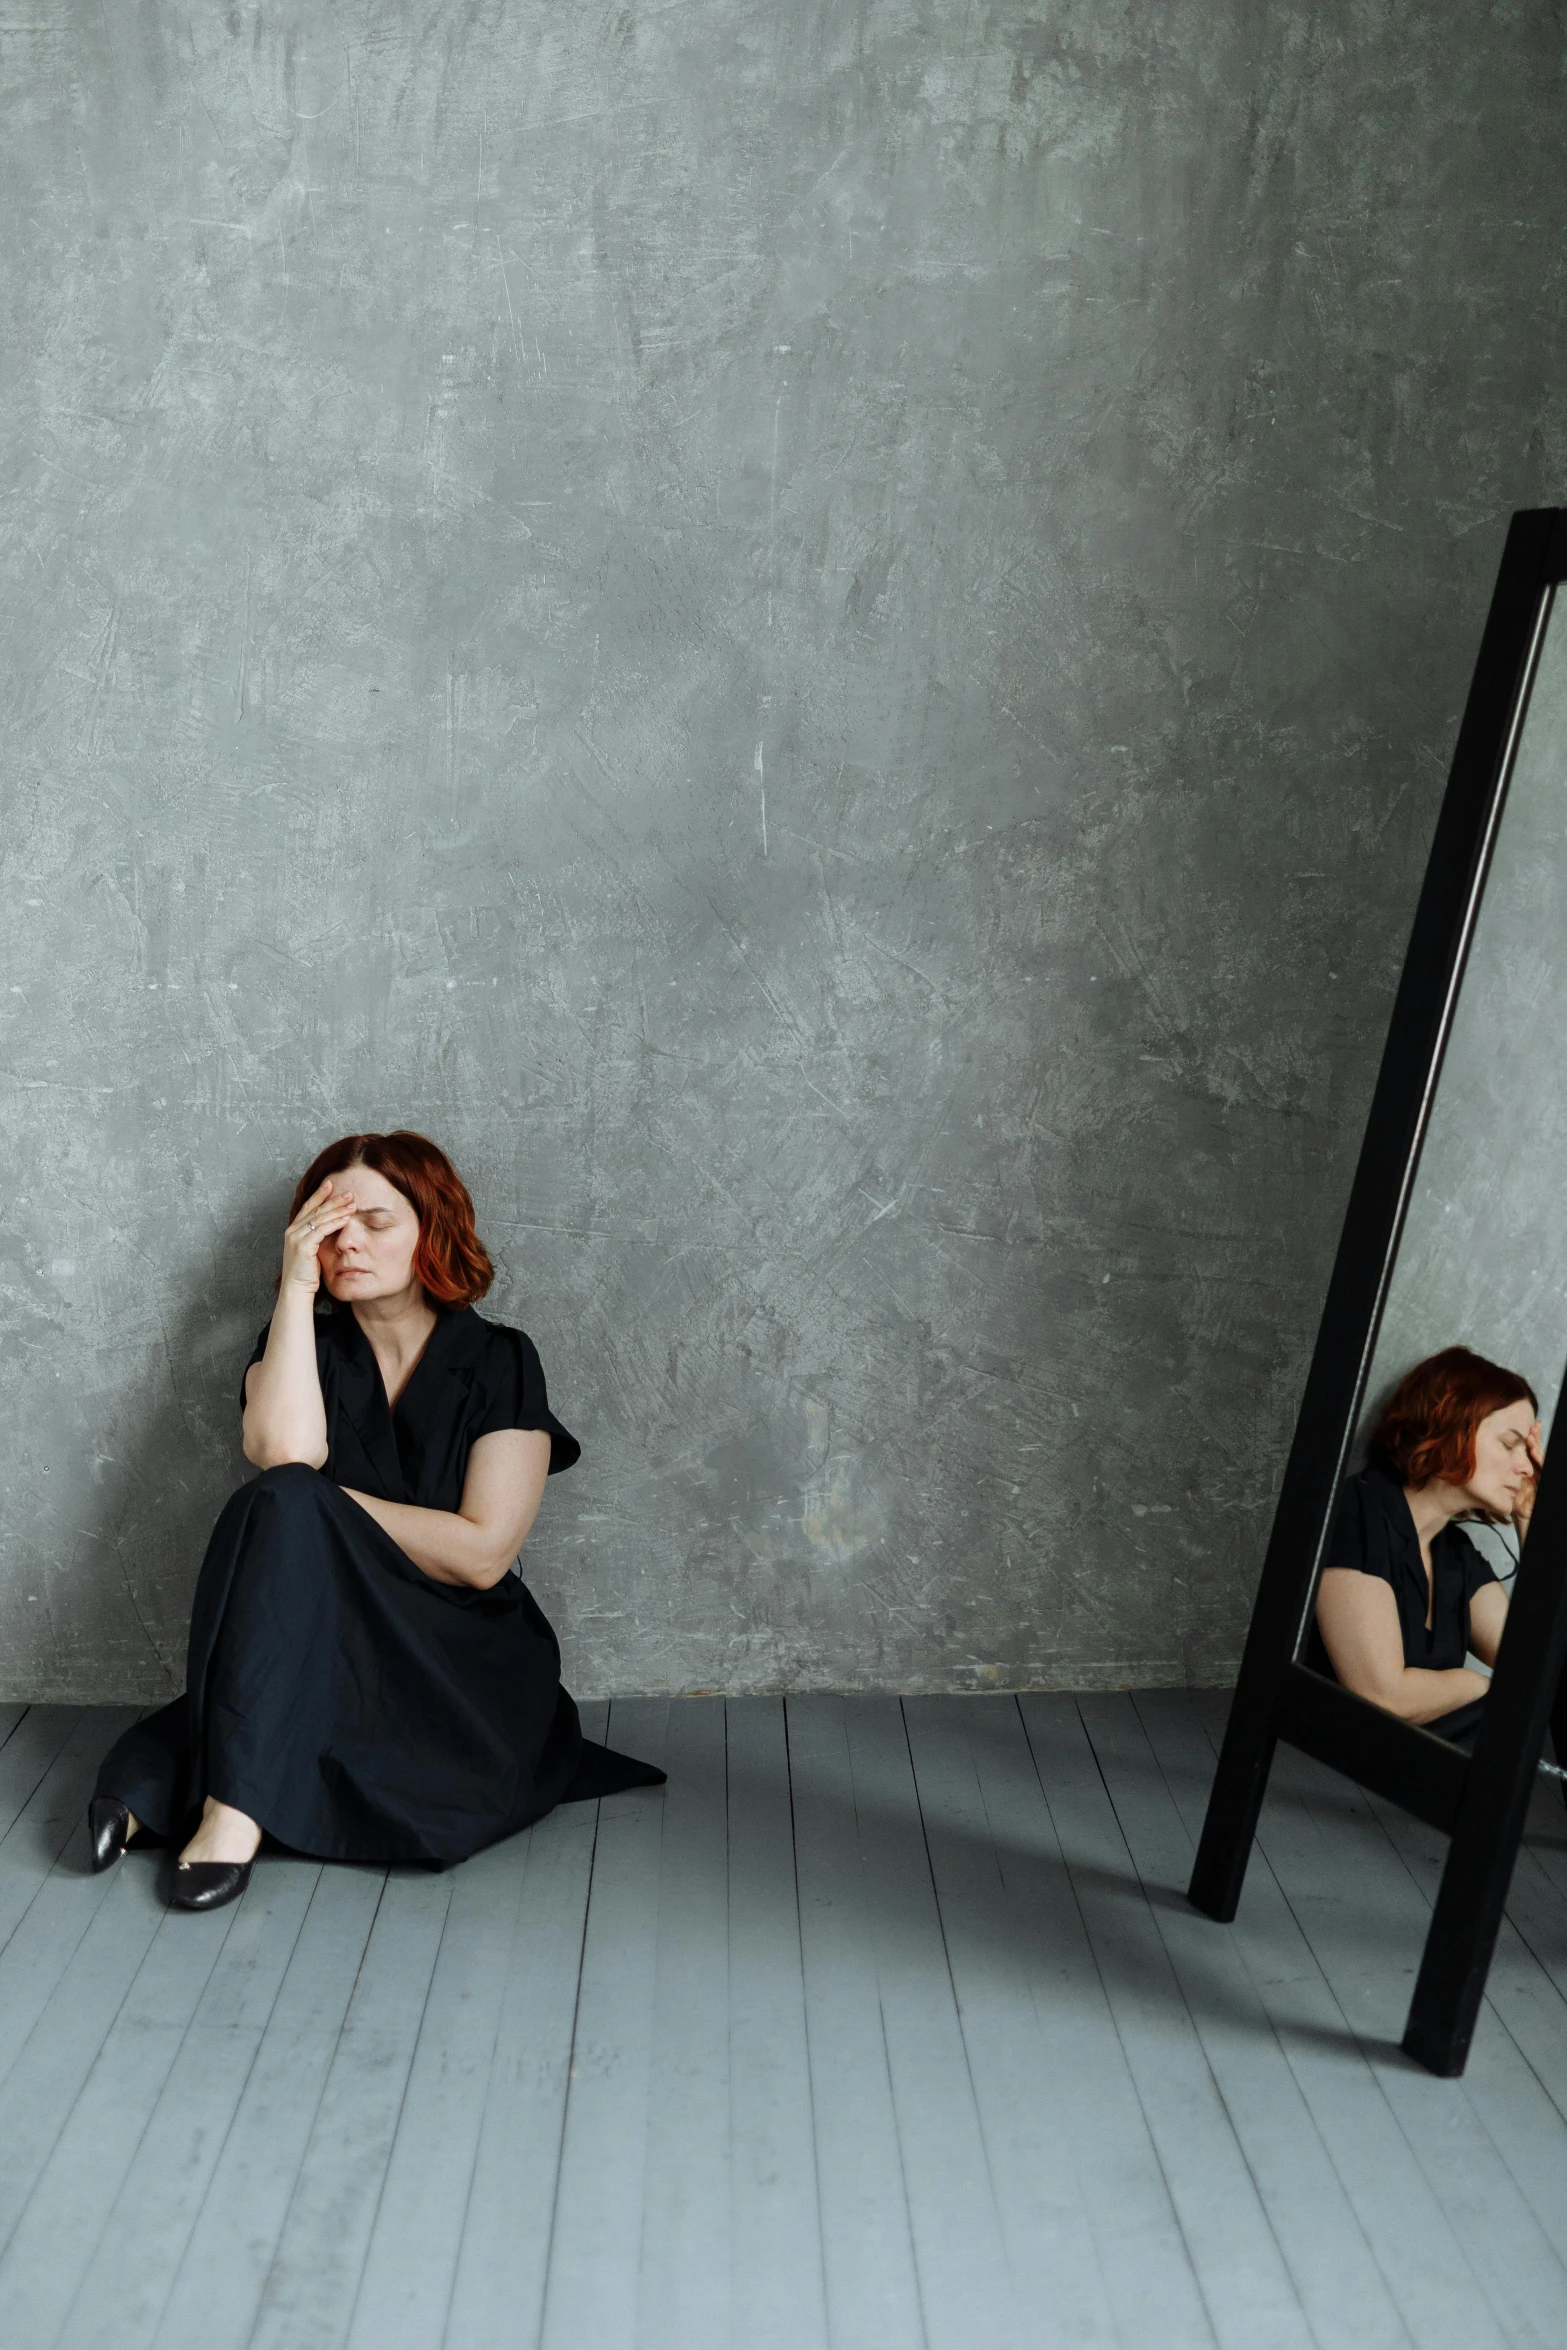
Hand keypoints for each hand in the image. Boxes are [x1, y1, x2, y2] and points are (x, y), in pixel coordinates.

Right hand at [280, 1177, 354, 1293]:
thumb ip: (317, 1238)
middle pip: (316, 1209)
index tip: (331, 1184)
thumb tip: (331, 1227)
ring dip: (337, 1209)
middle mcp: (292, 1230)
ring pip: (320, 1218)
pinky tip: (346, 1219)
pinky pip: (322, 1230)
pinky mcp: (303, 1245)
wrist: (296, 1290)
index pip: (308, 1207)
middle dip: (333, 1199)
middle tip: (349, 1193)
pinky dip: (335, 1223)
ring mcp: (296, 1237)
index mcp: (293, 1230)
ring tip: (352, 1203)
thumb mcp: (311, 1251)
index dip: (319, 1195)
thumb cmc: (306, 1274)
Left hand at [1513, 1419, 1545, 1539]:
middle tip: (1534, 1426)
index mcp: (1532, 1473)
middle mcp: (1540, 1476)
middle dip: (1537, 1440)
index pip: (1533, 1453)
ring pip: (1543, 1461)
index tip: (1529, 1427)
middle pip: (1540, 1454)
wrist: (1528, 1527)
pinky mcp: (1544, 1490)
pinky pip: (1544, 1473)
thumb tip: (1489, 1459)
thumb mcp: (1510, 1489)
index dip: (1532, 1440)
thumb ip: (1505, 1475)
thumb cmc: (1518, 1510)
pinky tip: (1534, 1453)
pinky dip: (1540, 1462)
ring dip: (1538, 1448)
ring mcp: (1543, 1482)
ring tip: (1531, 1437)